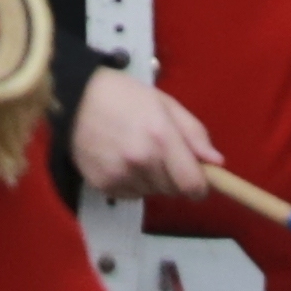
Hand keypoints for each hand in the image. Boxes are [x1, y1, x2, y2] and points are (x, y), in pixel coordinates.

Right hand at [67, 69, 221, 204]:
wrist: (73, 97)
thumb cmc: (123, 95)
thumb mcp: (164, 103)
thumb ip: (194, 133)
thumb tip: (216, 162)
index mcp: (161, 137)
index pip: (193, 185)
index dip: (200, 185)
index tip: (197, 178)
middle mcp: (142, 160)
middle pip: (174, 191)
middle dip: (173, 177)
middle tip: (158, 151)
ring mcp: (121, 175)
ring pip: (152, 192)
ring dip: (151, 179)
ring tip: (135, 151)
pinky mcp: (104, 185)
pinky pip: (131, 195)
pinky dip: (131, 182)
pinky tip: (119, 159)